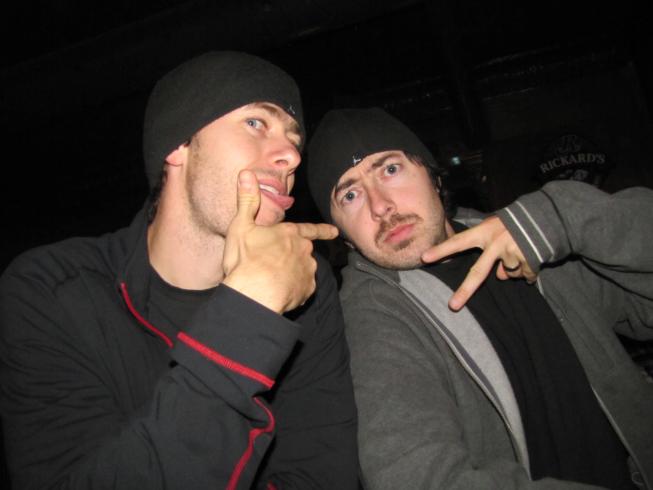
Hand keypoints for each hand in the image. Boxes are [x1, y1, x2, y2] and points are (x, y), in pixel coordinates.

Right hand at [222, 170, 337, 313]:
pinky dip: (293, 290)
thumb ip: (247, 200)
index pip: (310, 229)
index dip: (322, 230)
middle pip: (303, 252)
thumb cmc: (246, 259)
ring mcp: (308, 271)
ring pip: (304, 271)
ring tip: (273, 280)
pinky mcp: (307, 291)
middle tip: (274, 265)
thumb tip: (246, 173)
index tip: (335, 232)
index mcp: (290, 233)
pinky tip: (279, 292)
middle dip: (293, 257)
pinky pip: (302, 289)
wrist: (254, 294)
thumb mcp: (241, 226)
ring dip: (293, 274)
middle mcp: (304, 250)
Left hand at [421, 216, 535, 310]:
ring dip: (514, 268)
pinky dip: (529, 271)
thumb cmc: (515, 224)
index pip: (459, 242)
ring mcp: (512, 252)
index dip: (442, 250)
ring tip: (521, 252)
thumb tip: (499, 276)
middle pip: (478, 272)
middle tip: (452, 305)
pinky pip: (524, 276)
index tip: (424, 257)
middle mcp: (496, 242)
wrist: (548, 217)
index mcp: (484, 232)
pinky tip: (532, 257)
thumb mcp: (497, 230)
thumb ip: (492, 252)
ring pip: (507, 275)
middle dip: (465, 290)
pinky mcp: (529, 260)